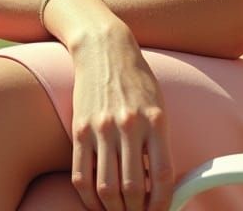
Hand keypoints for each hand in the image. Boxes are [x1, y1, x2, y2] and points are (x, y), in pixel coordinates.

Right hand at [69, 31, 173, 210]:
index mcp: (156, 120)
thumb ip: (159, 142)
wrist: (104, 48)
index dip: (162, 205)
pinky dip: (89, 199)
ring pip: (106, 189)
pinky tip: (97, 203)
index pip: (163, 177)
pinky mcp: (80, 129)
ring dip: (113, 210)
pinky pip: (81, 175)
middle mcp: (129, 125)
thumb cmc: (136, 78)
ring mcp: (102, 128)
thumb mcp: (158, 104)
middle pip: (132, 189)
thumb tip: (155, 184)